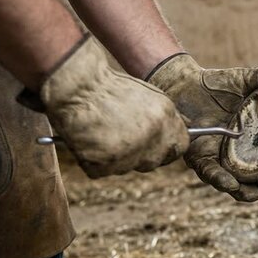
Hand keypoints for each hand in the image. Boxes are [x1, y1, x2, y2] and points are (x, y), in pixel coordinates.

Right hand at [37, 35, 189, 177]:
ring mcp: (128, 154)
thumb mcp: (148, 97)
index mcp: (165, 118)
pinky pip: (103, 170)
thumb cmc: (109, 89)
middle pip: (155, 161)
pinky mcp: (104, 164)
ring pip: (128, 167)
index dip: (169, 148)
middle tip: (123, 138)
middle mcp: (151, 138)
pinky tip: (90, 140)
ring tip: (103, 132)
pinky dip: (95, 160)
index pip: (180, 146)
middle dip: (142, 155)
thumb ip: (165, 120)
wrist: (76, 87)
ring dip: (117, 157)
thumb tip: (175, 138)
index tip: (159, 147)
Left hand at [147, 53, 257, 201]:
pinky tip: (232, 185)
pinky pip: (210, 173)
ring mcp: (219, 158)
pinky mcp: (199, 157)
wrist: (185, 83)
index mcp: (255, 140)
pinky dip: (221, 181)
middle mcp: (239, 154)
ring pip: (235, 184)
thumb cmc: (218, 83)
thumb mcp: (247, 79)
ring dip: (248, 192)